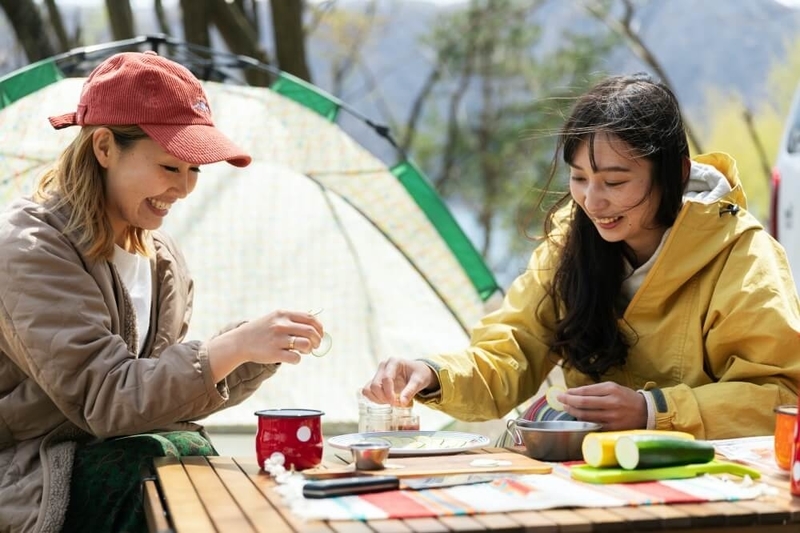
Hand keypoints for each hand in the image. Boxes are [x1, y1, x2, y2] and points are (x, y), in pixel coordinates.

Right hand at [208, 309, 323, 381]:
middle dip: (317, 340)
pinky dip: (298, 359)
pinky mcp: (274, 353)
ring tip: (304, 351)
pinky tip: (292, 358)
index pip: (310, 319)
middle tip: (315, 345)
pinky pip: (296, 358)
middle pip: (311, 332)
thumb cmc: (262, 330)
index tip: (320, 334)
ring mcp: (278, 339)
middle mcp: (281, 325)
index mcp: (283, 314)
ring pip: (306, 344)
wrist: (240, 342)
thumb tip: (315, 327)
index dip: (319, 328)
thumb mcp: (276, 318)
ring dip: (309, 349)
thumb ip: (293, 319)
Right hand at [362, 358, 437, 406]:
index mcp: (394, 362)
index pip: (386, 378)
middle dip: (384, 397)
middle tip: (395, 403)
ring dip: (377, 399)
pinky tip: (385, 401)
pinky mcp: (376, 381)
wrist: (418, 372)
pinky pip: (368, 391)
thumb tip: (402, 403)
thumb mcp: (419, 381)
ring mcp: (378, 373)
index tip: (397, 403)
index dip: (389, 393)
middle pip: (375, 384)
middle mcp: (383, 366)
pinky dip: (374, 399)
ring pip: (368, 388)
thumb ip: (410, 391)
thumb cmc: (419, 374)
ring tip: (390, 402)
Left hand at [557, 382, 646, 430]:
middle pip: (583, 404)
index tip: (563, 392)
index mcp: (612, 390)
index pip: (586, 391)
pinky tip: (577, 418)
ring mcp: (612, 418)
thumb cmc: (625, 398)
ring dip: (572, 412)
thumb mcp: (613, 387)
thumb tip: (574, 393)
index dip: (572, 393)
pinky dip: (583, 422)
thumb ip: (594, 390)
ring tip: (566, 408)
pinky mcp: (612, 429)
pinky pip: (592, 426)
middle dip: (568, 402)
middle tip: (560, 400)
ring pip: (586, 416)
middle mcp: (612, 403)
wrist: (645, 412)